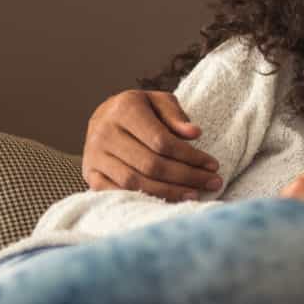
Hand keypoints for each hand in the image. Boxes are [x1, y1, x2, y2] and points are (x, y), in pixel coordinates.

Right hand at [82, 89, 220, 199]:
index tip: (213, 165)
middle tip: (213, 183)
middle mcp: (104, 132)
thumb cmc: (141, 109)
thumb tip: (194, 133)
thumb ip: (176, 115)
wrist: (105, 117)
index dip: (190, 156)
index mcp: (124, 109)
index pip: (162, 141)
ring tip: (195, 194)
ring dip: (169, 192)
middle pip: (151, 164)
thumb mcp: (159, 101)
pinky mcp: (90, 173)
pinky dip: (143, 199)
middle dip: (186, 177)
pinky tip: (167, 202)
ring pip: (135, 182)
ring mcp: (94, 155)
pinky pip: (117, 193)